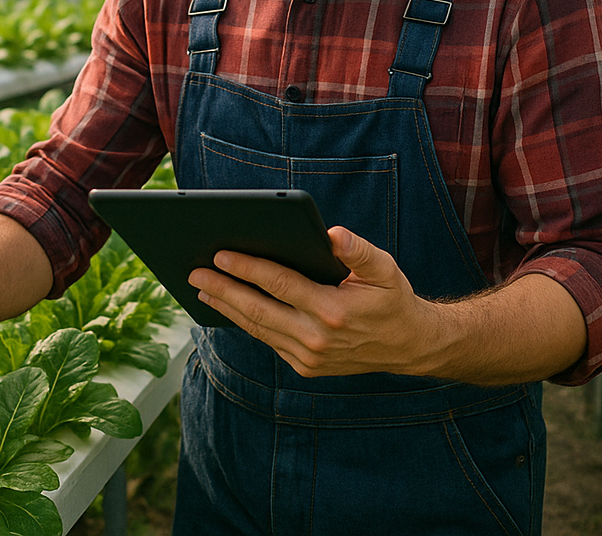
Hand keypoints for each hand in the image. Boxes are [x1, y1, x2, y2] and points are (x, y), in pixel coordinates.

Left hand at [188, 226, 437, 377]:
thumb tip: (332, 234)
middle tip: (194, 272)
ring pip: (257, 328)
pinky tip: (228, 306)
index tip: (220, 254)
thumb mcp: (385, 269)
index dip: (247, 268)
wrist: (408, 346)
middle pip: (258, 310)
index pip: (279, 284)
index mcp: (333, 311)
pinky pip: (267, 340)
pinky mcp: (304, 367)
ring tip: (201, 288)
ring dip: (227, 307)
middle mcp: (316, 339)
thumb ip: (358, 251)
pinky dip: (244, 323)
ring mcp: (308, 357)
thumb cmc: (391, 298)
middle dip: (223, 289)